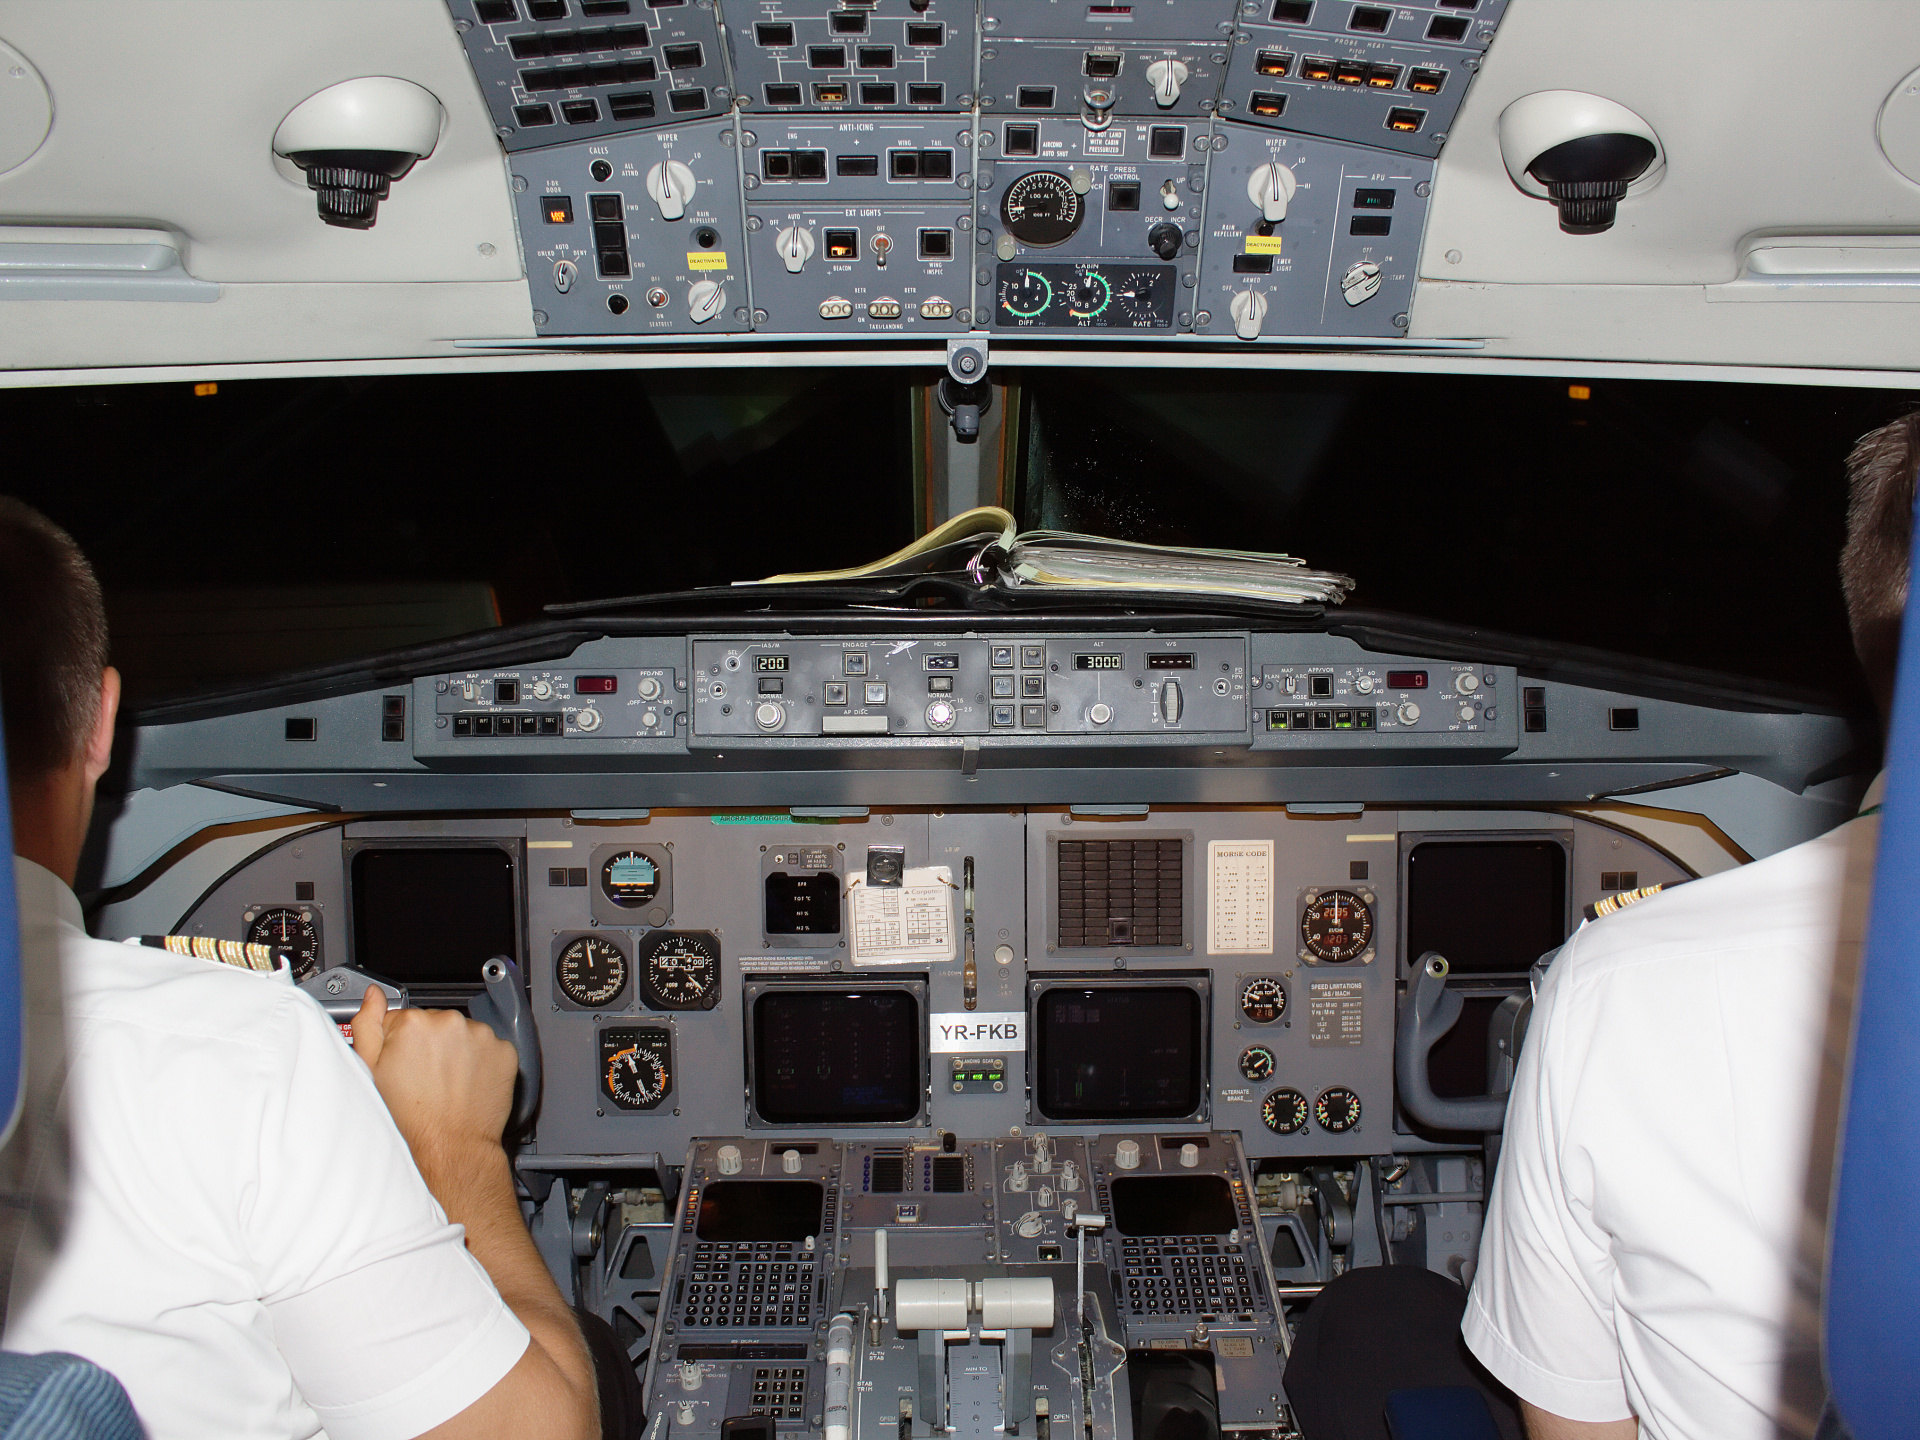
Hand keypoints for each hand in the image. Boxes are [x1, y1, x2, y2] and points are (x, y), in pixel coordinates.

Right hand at [351, 988, 518, 1162]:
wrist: (451, 1146)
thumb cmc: (411, 1117)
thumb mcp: (371, 1071)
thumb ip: (368, 1025)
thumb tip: (373, 995)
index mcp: (414, 1022)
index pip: (404, 1018)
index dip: (400, 1043)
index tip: (405, 1064)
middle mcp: (450, 1021)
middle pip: (435, 1024)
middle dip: (429, 1044)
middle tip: (425, 1077)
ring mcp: (481, 1034)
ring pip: (462, 1034)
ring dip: (456, 1051)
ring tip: (447, 1082)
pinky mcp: (504, 1049)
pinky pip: (488, 1047)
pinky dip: (480, 1061)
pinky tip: (467, 1082)